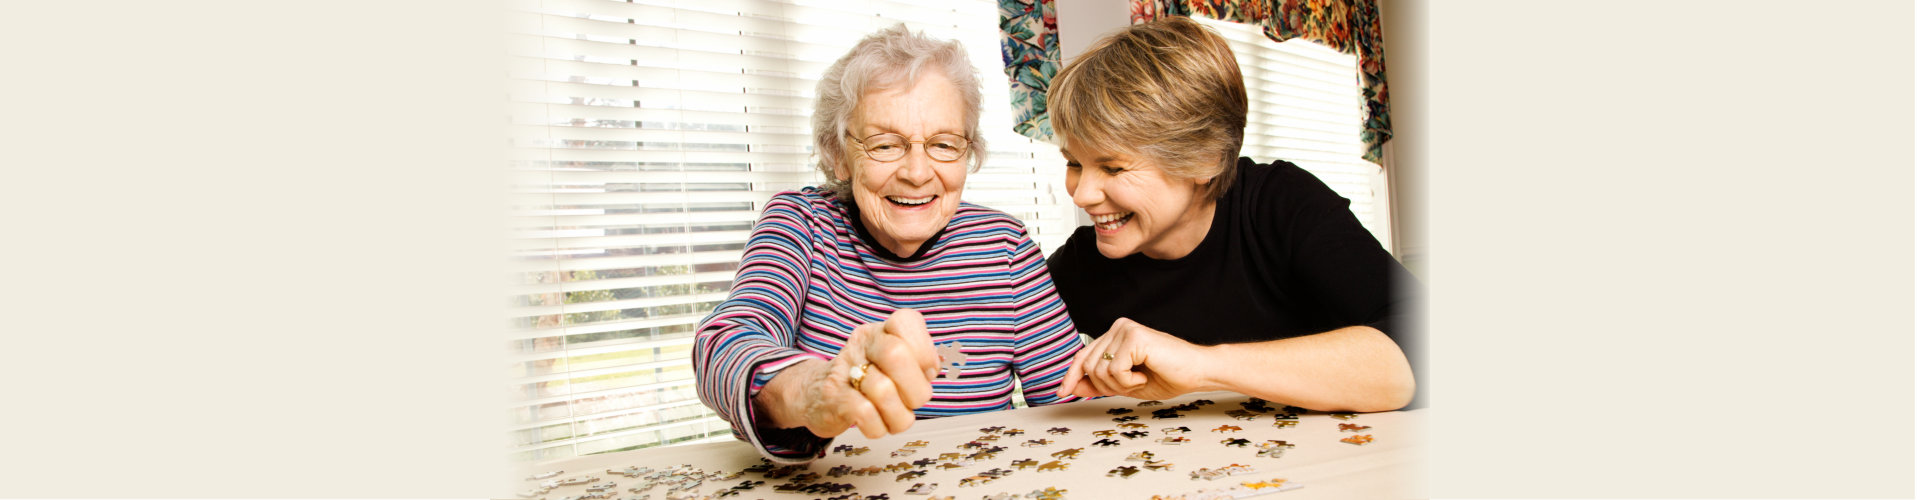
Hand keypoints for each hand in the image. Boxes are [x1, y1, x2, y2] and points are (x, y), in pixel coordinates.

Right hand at [758, 308, 939, 438]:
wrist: (815, 394)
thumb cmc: (865, 379)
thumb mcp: (894, 363)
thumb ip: (920, 361)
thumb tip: (937, 366)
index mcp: (882, 331)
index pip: (907, 321)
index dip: (925, 351)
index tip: (926, 371)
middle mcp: (862, 344)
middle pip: (896, 355)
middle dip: (916, 388)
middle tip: (913, 400)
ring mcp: (845, 368)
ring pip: (883, 391)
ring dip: (898, 415)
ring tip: (893, 415)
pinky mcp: (833, 396)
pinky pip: (865, 414)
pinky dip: (878, 427)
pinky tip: (875, 423)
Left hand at [1056, 317, 1212, 400]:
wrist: (1198, 373)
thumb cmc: (1168, 377)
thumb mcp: (1125, 385)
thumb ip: (1098, 383)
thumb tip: (1069, 388)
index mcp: (1114, 335)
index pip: (1083, 356)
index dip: (1071, 376)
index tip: (1061, 393)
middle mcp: (1117, 327)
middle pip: (1088, 366)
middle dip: (1105, 386)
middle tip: (1132, 385)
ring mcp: (1125, 329)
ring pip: (1099, 370)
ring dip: (1120, 385)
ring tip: (1141, 379)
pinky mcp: (1134, 336)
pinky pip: (1114, 369)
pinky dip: (1129, 381)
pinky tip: (1146, 374)